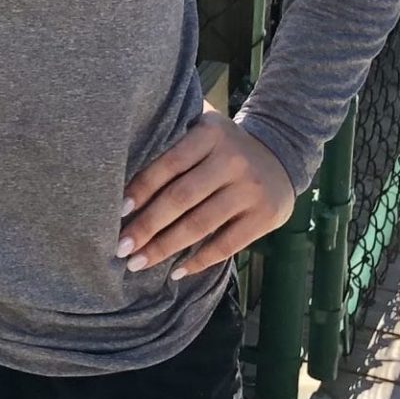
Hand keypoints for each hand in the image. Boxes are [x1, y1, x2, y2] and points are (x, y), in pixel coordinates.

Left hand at [118, 112, 294, 280]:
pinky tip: (176, 272)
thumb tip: (118, 159)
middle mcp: (232, 160)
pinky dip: (199, 261)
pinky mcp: (265, 217)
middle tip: (120, 247)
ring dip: (164, 248)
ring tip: (137, 263)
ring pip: (200, 225)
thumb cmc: (224, 146)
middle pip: (181, 198)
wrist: (281, 155)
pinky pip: (226, 245)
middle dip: (146, 226)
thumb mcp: (203, 127)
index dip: (142, 189)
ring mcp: (250, 190)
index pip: (169, 164)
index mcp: (211, 133)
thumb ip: (172, 134)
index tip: (119, 211)